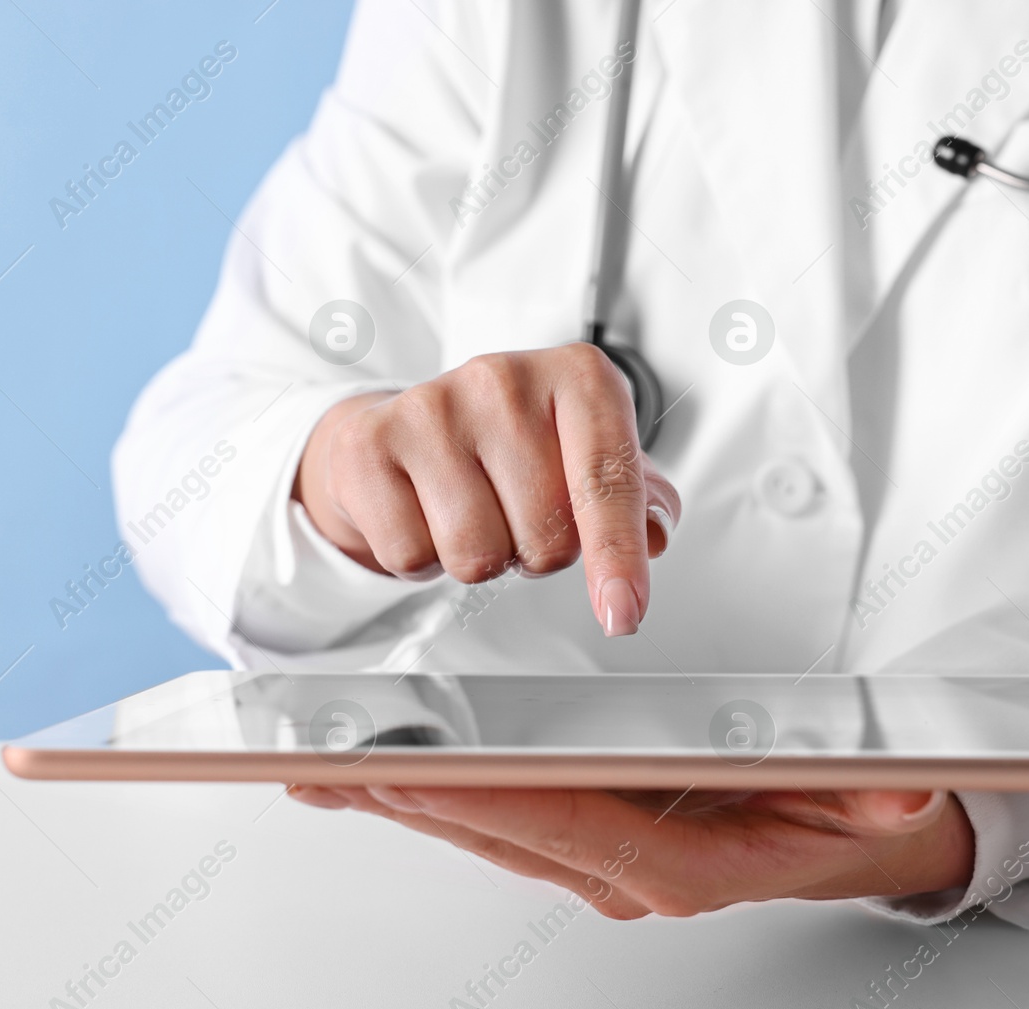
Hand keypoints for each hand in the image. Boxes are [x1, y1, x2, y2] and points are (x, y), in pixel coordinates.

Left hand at [288, 785, 974, 916]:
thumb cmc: (847, 812)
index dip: (492, 799)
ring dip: (402, 798)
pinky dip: (429, 796)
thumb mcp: (882, 798)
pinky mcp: (582, 839)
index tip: (418, 767)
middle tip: (327, 759)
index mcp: (686, 861)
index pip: (574, 826)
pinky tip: (369, 777)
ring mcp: (598, 859)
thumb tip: (897, 791)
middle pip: (502, 830)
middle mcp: (627, 869)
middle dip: (412, 795)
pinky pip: (492, 820)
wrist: (857, 836)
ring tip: (320, 764)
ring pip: (482, 829)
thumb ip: (884, 795)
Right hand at [293, 344, 680, 635]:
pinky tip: (422, 513)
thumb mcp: (584, 456)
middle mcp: (504, 379)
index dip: (618, 556)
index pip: (608, 481)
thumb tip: (657, 531)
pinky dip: (421, 558)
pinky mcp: (371, 443)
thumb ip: (635, 496)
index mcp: (577, 376)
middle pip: (546, 537)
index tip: (623, 613)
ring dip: (479, 558)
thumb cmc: (505, 448)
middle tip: (513, 513)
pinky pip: (411, 555)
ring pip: (477, 555)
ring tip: (468, 511)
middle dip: (536, 551)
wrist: (398, 431)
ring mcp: (432, 406)